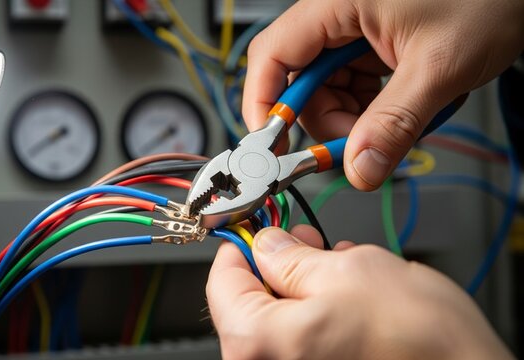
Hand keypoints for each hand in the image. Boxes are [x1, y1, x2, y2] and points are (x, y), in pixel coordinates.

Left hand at [206, 226, 512, 358]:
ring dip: (301, 286)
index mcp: (257, 343)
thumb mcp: (346, 269)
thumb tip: (267, 243)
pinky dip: (316, 312)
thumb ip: (289, 256)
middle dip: (276, 264)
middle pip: (248, 301)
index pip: (221, 281)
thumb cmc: (419, 340)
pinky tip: (347, 298)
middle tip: (304, 243)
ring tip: (337, 269)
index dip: (243, 243)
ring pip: (278, 318)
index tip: (261, 227)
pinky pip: (301, 339)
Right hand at [242, 0, 523, 189]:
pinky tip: (400, 108)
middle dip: (328, 123)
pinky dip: (371, 112)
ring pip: (327, 93)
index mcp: (336, 2)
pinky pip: (352, 90)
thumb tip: (360, 169)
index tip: (271, 146)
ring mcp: (353, 32)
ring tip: (398, 120)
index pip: (272, 56)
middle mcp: (336, 15)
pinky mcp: (371, 47)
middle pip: (301, 84)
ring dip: (354, 121)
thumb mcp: (438, 66)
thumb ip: (395, 123)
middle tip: (360, 147)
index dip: (263, 104)